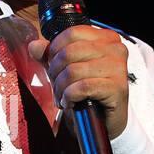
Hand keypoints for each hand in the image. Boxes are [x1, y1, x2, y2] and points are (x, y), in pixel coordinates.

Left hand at [27, 25, 130, 139]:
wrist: (104, 121)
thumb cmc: (88, 93)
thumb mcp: (66, 70)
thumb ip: (51, 56)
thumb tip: (34, 46)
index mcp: (106, 38)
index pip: (72, 33)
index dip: (55, 50)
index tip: (52, 66)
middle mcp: (116, 48)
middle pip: (69, 52)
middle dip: (55, 73)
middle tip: (56, 87)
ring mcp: (119, 67)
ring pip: (73, 71)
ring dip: (60, 88)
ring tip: (62, 97)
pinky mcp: (117, 87)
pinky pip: (82, 87)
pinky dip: (69, 97)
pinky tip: (70, 102)